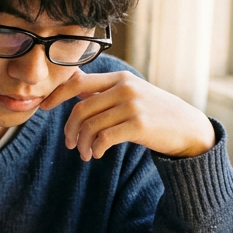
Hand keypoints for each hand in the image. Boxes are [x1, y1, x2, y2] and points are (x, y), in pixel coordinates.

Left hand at [40, 70, 214, 159]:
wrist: (189, 128)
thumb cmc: (156, 113)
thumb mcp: (132, 95)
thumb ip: (104, 91)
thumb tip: (75, 86)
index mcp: (120, 78)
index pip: (78, 82)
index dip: (57, 94)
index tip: (43, 106)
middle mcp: (125, 88)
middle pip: (81, 109)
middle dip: (69, 130)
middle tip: (69, 144)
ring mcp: (132, 106)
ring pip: (90, 126)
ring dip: (82, 144)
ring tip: (84, 154)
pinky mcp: (139, 125)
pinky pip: (104, 138)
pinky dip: (95, 149)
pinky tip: (96, 154)